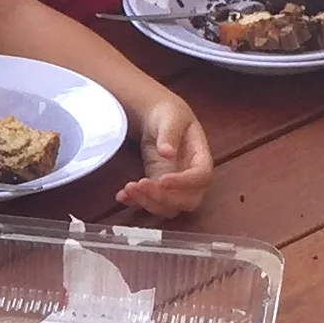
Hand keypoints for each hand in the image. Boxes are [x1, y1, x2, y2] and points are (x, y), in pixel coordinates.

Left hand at [119, 95, 212, 217]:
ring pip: (169, 207)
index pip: (201, 176)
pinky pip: (151, 204)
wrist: (157, 118)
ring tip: (128, 189)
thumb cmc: (169, 115)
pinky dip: (136, 203)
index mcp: (200, 157)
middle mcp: (191, 177)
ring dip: (148, 203)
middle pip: (188, 200)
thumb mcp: (170, 117)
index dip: (185, 183)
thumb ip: (169, 134)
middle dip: (164, 198)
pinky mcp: (158, 189)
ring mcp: (175, 186)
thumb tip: (167, 152)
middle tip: (141, 185)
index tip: (163, 179)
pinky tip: (121, 196)